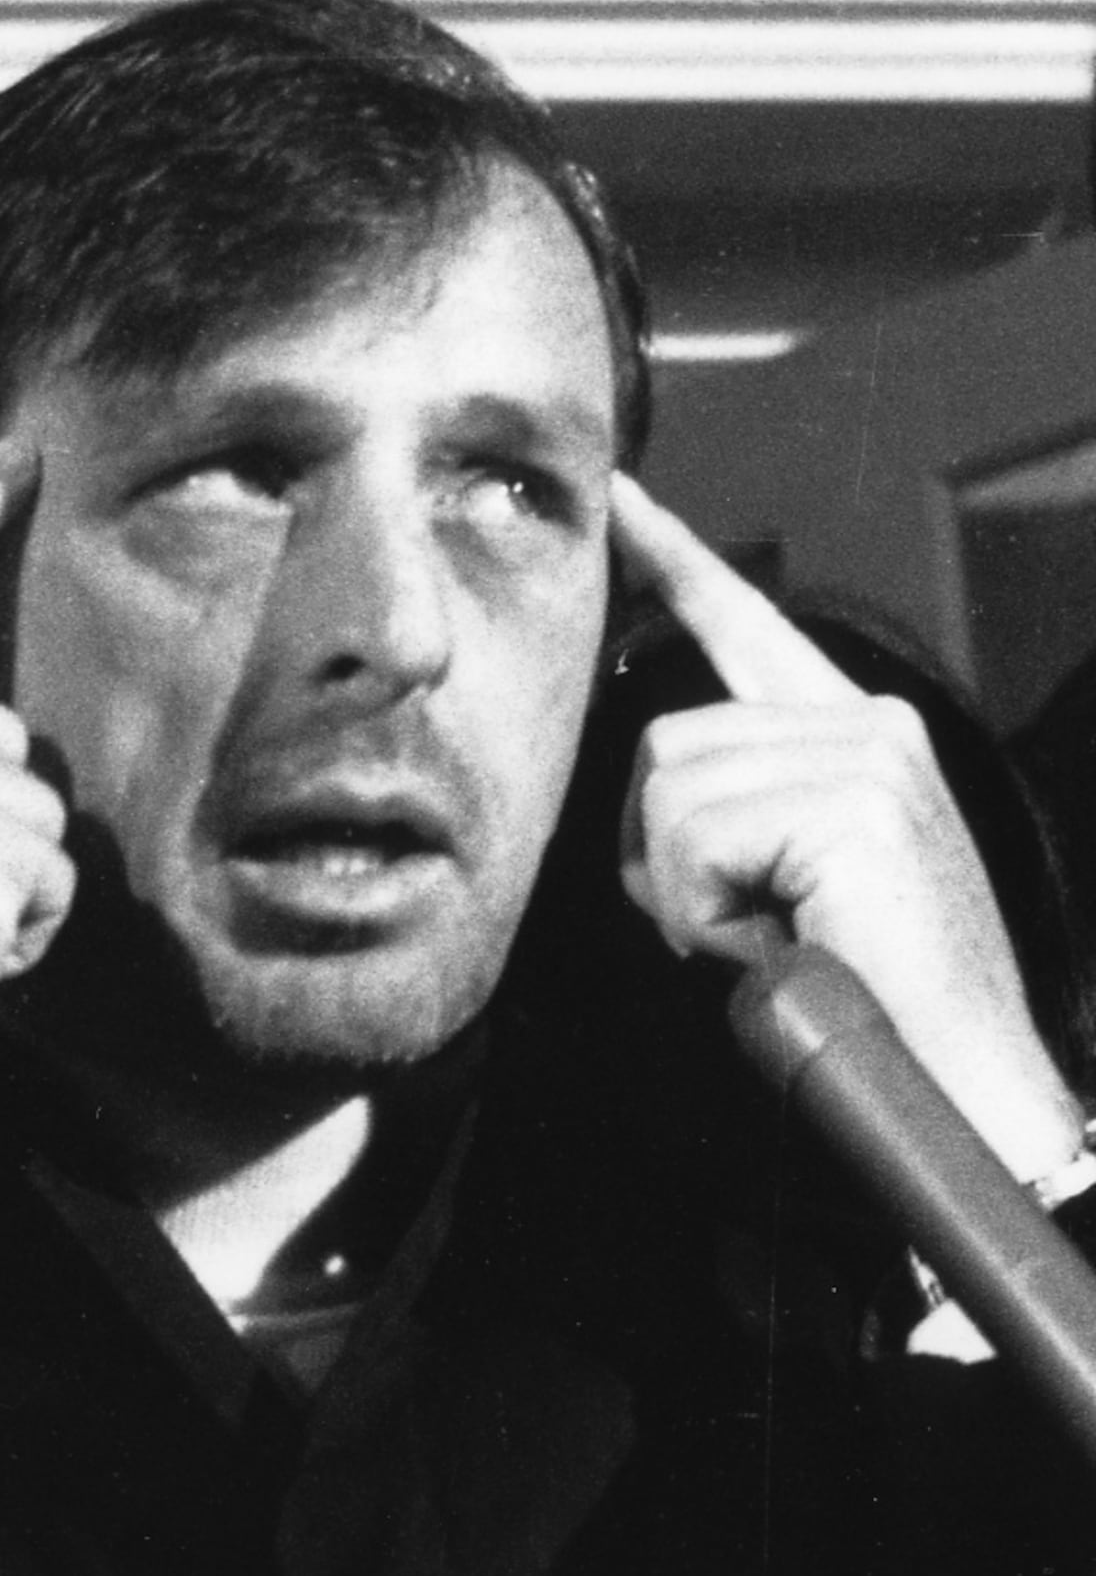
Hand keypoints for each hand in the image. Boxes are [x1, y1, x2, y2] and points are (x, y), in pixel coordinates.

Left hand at [612, 473, 1080, 1180]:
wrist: (955, 1073)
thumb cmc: (864, 990)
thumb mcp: (787, 878)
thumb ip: (736, 808)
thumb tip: (656, 787)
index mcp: (853, 734)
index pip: (748, 627)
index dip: (676, 563)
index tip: (621, 502)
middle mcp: (867, 723)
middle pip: (664, 746)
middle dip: (672, 855)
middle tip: (757, 923)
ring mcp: (868, 756)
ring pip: (668, 796)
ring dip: (692, 893)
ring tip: (781, 935)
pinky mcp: (854, 804)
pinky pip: (693, 845)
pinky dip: (709, 914)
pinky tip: (785, 940)